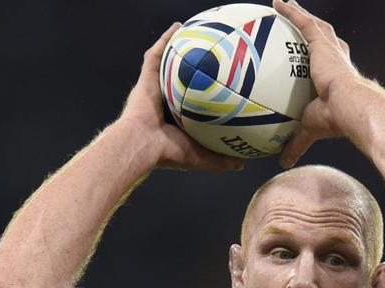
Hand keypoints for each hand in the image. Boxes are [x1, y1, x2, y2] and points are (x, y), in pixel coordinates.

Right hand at [118, 23, 243, 171]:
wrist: (143, 144)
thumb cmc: (169, 153)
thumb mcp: (201, 157)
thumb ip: (221, 160)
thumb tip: (242, 164)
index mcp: (175, 120)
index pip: (191, 104)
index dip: (202, 95)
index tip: (218, 87)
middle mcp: (164, 103)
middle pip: (179, 80)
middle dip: (190, 69)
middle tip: (208, 56)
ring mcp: (154, 90)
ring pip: (167, 64)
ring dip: (177, 49)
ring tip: (192, 33)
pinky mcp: (145, 79)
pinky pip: (156, 55)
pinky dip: (165, 40)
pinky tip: (177, 27)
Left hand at [273, 0, 362, 167]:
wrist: (350, 108)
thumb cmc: (335, 122)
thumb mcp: (309, 131)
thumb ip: (295, 144)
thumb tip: (283, 163)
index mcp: (337, 79)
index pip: (328, 65)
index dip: (320, 58)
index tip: (314, 58)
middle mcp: (337, 60)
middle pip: (324, 40)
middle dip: (314, 30)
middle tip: (302, 23)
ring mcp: (330, 51)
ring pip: (315, 26)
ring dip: (301, 15)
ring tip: (287, 5)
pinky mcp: (322, 44)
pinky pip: (304, 22)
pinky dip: (292, 11)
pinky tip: (278, 3)